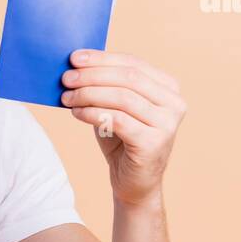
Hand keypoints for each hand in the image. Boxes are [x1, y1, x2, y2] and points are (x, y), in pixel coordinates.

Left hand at [60, 49, 185, 207]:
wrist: (135, 183)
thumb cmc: (122, 140)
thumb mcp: (115, 107)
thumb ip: (106, 85)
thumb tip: (76, 65)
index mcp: (168, 88)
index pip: (132, 63)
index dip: (102, 59)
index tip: (74, 58)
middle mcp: (174, 103)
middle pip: (128, 77)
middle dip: (93, 75)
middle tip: (66, 78)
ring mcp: (167, 124)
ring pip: (123, 97)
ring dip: (89, 94)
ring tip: (67, 97)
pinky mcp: (154, 143)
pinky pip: (118, 120)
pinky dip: (93, 113)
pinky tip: (76, 113)